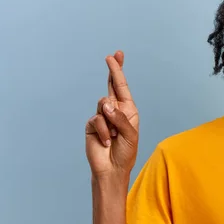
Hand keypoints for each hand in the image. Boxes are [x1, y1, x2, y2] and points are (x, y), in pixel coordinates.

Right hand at [85, 51, 138, 181]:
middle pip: (110, 86)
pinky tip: (108, 141)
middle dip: (113, 71)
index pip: (122, 87)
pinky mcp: (92, 124)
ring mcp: (102, 116)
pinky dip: (105, 131)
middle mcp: (115, 110)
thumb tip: (106, 104)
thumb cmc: (125, 152)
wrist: (112, 168)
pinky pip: (97, 119)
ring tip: (116, 136)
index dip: (118, 71)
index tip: (117, 54)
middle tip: (111, 56)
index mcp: (128, 110)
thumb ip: (120, 118)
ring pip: (104, 104)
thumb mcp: (130, 134)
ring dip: (112, 121)